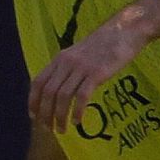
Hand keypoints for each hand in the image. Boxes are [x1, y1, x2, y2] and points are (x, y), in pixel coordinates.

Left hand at [29, 16, 149, 132]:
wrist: (126, 30)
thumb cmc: (106, 43)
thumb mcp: (80, 52)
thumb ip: (68, 67)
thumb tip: (60, 88)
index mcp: (60, 58)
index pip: (38, 82)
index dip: (33, 101)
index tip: (34, 116)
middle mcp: (67, 62)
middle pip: (48, 92)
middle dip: (45, 114)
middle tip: (48, 129)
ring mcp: (81, 67)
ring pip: (62, 97)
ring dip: (59, 116)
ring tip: (62, 129)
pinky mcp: (97, 73)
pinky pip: (81, 96)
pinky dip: (77, 111)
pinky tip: (77, 121)